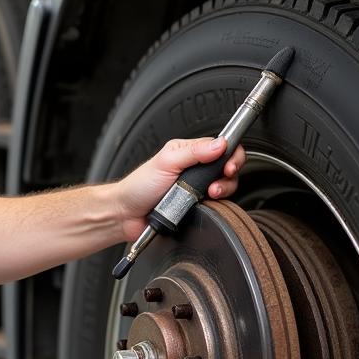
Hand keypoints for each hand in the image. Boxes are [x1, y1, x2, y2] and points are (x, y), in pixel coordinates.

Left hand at [115, 137, 246, 241]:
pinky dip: (213, 207)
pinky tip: (203, 206)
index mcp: (189, 152)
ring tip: (209, 195)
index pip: (221, 147)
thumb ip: (194, 151)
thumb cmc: (139, 186)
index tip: (228, 166)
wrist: (127, 214)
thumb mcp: (166, 162)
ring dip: (221, 191)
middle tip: (216, 184)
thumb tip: (220, 144)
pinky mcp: (198, 207)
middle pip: (227, 168)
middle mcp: (196, 169)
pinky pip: (216, 206)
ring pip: (225, 187)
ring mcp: (198, 188)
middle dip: (228, 176)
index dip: (231, 155)